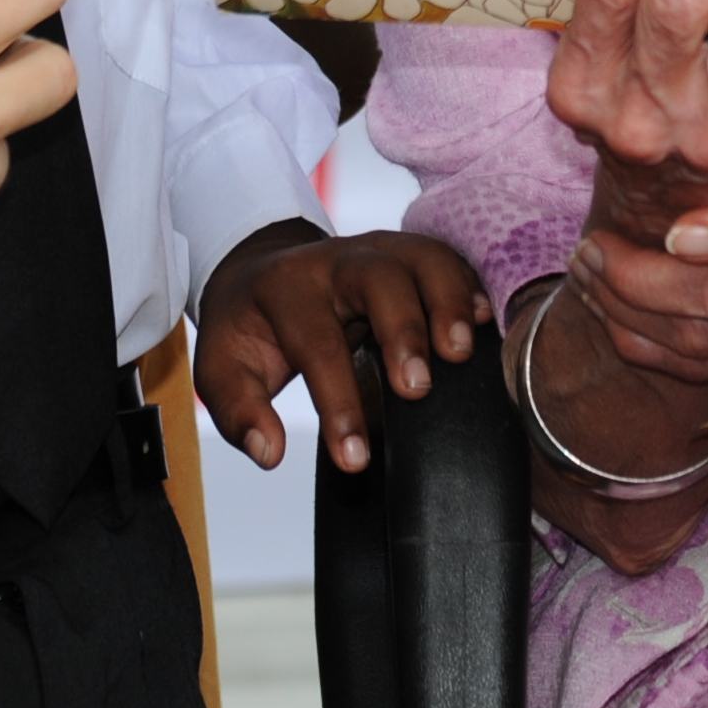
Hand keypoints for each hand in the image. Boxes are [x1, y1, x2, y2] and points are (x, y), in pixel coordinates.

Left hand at [195, 222, 491, 472]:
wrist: (260, 272)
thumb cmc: (248, 329)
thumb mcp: (221, 369)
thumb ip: (239, 412)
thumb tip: (269, 451)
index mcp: (284, 289)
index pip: (315, 342)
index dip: (338, 403)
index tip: (355, 459)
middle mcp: (335, 260)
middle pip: (377, 277)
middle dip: (402, 330)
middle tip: (417, 389)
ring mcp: (378, 248)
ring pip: (422, 256)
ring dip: (448, 301)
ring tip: (462, 353)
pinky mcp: (409, 252)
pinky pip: (447, 258)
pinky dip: (468, 287)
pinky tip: (485, 324)